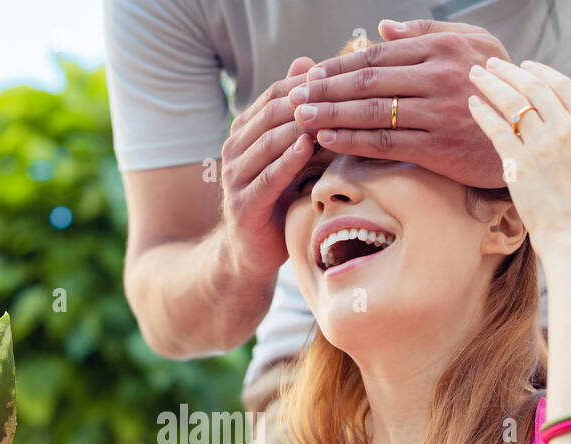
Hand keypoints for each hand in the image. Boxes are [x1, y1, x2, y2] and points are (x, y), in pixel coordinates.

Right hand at [219, 55, 317, 275]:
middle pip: (270, 114)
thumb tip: (308, 63)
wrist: (252, 253)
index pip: (274, 96)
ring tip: (326, 115)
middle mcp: (234, 150)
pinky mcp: (243, 205)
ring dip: (297, 127)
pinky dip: (286, 160)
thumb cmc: (279, 200)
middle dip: (302, 102)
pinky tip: (306, 148)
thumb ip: (298, 117)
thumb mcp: (291, 155)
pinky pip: (267, 177)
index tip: (336, 74)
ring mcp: (235, 177)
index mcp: (244, 132)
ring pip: (267, 142)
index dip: (303, 84)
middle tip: (335, 90)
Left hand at [288, 19, 510, 188]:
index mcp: (442, 48)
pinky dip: (350, 138)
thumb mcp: (474, 46)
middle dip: (325, 88)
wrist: (533, 132)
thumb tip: (383, 30)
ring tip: (300, 116)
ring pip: (370, 110)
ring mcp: (436, 111)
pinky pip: (384, 141)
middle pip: (367, 80)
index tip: (311, 74)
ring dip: (329, 112)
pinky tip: (326, 137)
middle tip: (294, 95)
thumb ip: (427, 34)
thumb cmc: (498, 87)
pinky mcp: (437, 146)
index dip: (339, 65)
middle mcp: (437, 75)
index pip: (378, 56)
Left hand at [467, 58, 570, 254]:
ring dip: (493, 84)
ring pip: (513, 104)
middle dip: (512, 71)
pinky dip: (483, 113)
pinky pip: (497, 131)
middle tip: (494, 64)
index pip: (565, 87)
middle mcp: (567, 130)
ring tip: (477, 74)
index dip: (543, 74)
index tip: (527, 68)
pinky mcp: (518, 166)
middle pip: (535, 89)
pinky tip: (472, 103)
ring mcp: (542, 147)